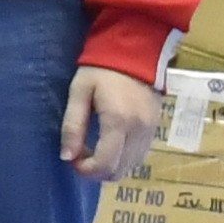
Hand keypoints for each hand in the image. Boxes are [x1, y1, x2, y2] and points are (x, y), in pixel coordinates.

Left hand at [62, 64, 165, 185]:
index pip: (105, 164)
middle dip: (96, 170)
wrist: (135, 51)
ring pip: (130, 167)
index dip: (85, 170)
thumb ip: (73, 126)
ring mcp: (150, 131)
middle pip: (118, 171)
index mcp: (118, 122)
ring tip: (94, 148)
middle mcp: (139, 131)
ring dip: (110, 165)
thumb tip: (67, 157)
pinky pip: (139, 156)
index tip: (72, 160)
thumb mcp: (79, 93)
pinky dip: (123, 158)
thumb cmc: (101, 70)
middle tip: (81, 154)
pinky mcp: (155, 129)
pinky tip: (110, 144)